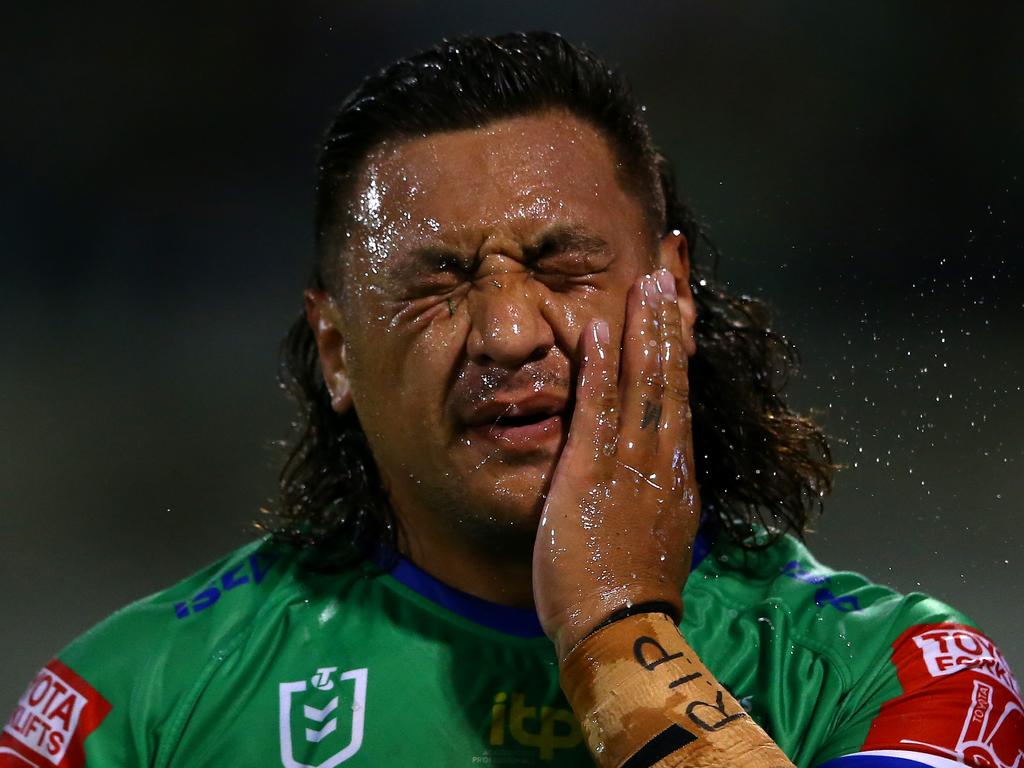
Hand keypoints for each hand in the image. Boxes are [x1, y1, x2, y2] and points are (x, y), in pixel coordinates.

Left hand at [533, 269, 699, 659]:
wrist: (620, 636)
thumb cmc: (631, 593)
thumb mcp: (657, 534)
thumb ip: (655, 494)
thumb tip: (654, 468)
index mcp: (676, 476)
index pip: (680, 398)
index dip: (679, 349)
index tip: (680, 306)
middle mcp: (663, 463)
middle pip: (670, 380)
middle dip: (668, 321)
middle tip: (667, 270)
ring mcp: (631, 468)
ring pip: (645, 388)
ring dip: (643, 331)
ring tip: (647, 281)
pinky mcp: (591, 479)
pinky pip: (598, 417)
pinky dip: (600, 373)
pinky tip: (596, 333)